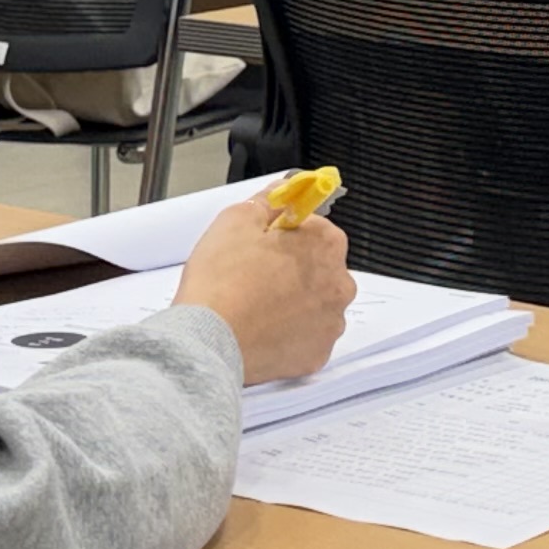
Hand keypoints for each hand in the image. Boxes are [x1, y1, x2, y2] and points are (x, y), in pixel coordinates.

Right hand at [174, 197, 353, 386]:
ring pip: (314, 304)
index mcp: (325, 244)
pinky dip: (289, 334)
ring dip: (293, 302)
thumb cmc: (222, 282)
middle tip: (253, 275)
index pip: (313, 227)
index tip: (263, 244)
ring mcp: (331, 322)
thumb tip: (282, 192)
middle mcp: (340, 283)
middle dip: (292, 268)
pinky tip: (262, 330)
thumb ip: (267, 201)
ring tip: (255, 306)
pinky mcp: (318, 355)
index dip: (284, 234)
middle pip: (318, 266)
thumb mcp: (235, 220)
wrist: (209, 342)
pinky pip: (307, 337)